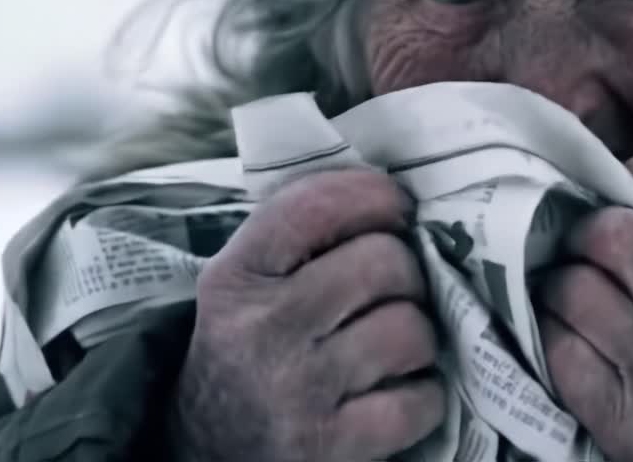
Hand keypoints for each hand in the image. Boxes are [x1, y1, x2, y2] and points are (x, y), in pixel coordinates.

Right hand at [170, 170, 444, 461]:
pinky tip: (401, 393)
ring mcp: (295, 390)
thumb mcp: (249, 284)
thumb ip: (303, 237)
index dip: (374, 195)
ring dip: (420, 336)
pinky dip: (424, 396)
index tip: (397, 207)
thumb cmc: (250, 349)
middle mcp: (261, 328)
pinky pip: (417, 399)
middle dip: (408, 272)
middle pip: (382, 262)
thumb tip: (395, 200)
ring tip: (398, 345)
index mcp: (237, 277)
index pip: (315, 206)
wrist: (208, 450)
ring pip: (408, 328)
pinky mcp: (329, 444)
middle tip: (399, 290)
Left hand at [535, 153, 632, 461]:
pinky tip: (568, 334)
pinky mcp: (614, 414)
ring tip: (573, 289)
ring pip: (572, 287)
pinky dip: (553, 333)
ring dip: (562, 282)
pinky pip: (557, 346)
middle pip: (614, 234)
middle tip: (588, 241)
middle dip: (590, 229)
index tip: (630, 176)